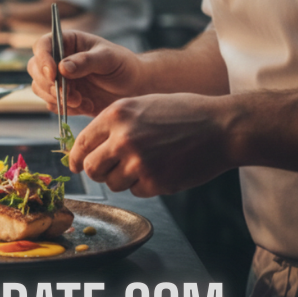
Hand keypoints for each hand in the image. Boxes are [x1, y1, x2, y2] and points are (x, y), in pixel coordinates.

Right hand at [27, 30, 143, 116]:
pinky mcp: (63, 98)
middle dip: (49, 83)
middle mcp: (58, 60)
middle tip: (69, 93)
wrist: (135, 88)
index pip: (43, 45)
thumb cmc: (123, 66)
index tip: (53, 73)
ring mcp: (59, 80)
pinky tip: (87, 105)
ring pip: (40, 88)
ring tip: (82, 101)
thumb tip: (62, 67)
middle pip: (35, 68)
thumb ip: (86, 61)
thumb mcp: (108, 58)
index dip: (43, 58)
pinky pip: (53, 105)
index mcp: (68, 42)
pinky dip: (66, 109)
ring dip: (57, 98)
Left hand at [69, 93, 236, 196]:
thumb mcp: (143, 104)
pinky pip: (136, 191)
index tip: (76, 165)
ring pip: (112, 183)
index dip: (76, 157)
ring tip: (145, 164)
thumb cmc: (184, 113)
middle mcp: (123, 138)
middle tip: (110, 169)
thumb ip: (115, 123)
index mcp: (116, 114)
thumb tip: (89, 147)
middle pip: (91, 168)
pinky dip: (145, 186)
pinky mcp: (154, 182)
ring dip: (123, 179)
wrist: (221, 128)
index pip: (82, 143)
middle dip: (98, 171)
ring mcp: (138, 162)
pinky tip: (162, 169)